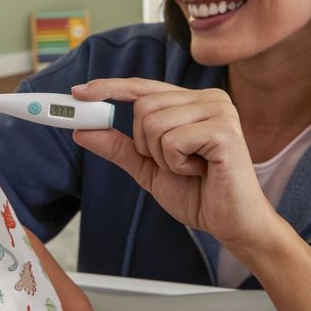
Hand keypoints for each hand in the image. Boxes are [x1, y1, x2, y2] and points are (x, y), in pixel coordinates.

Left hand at [72, 78, 276, 252]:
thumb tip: (82, 130)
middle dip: (145, 144)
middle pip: (143, 106)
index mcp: (193, 102)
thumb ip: (119, 147)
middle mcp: (208, 98)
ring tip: (190, 169)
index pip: (143, 87)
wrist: (233, 224)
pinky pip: (171, 140)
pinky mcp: (223, 129)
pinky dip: (176, 164)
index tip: (78, 92)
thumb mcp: (149, 169)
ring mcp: (219, 110)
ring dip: (162, 157)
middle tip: (173, 164)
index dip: (109, 87)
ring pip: (154, 123)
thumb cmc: (200, 195)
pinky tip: (200, 171)